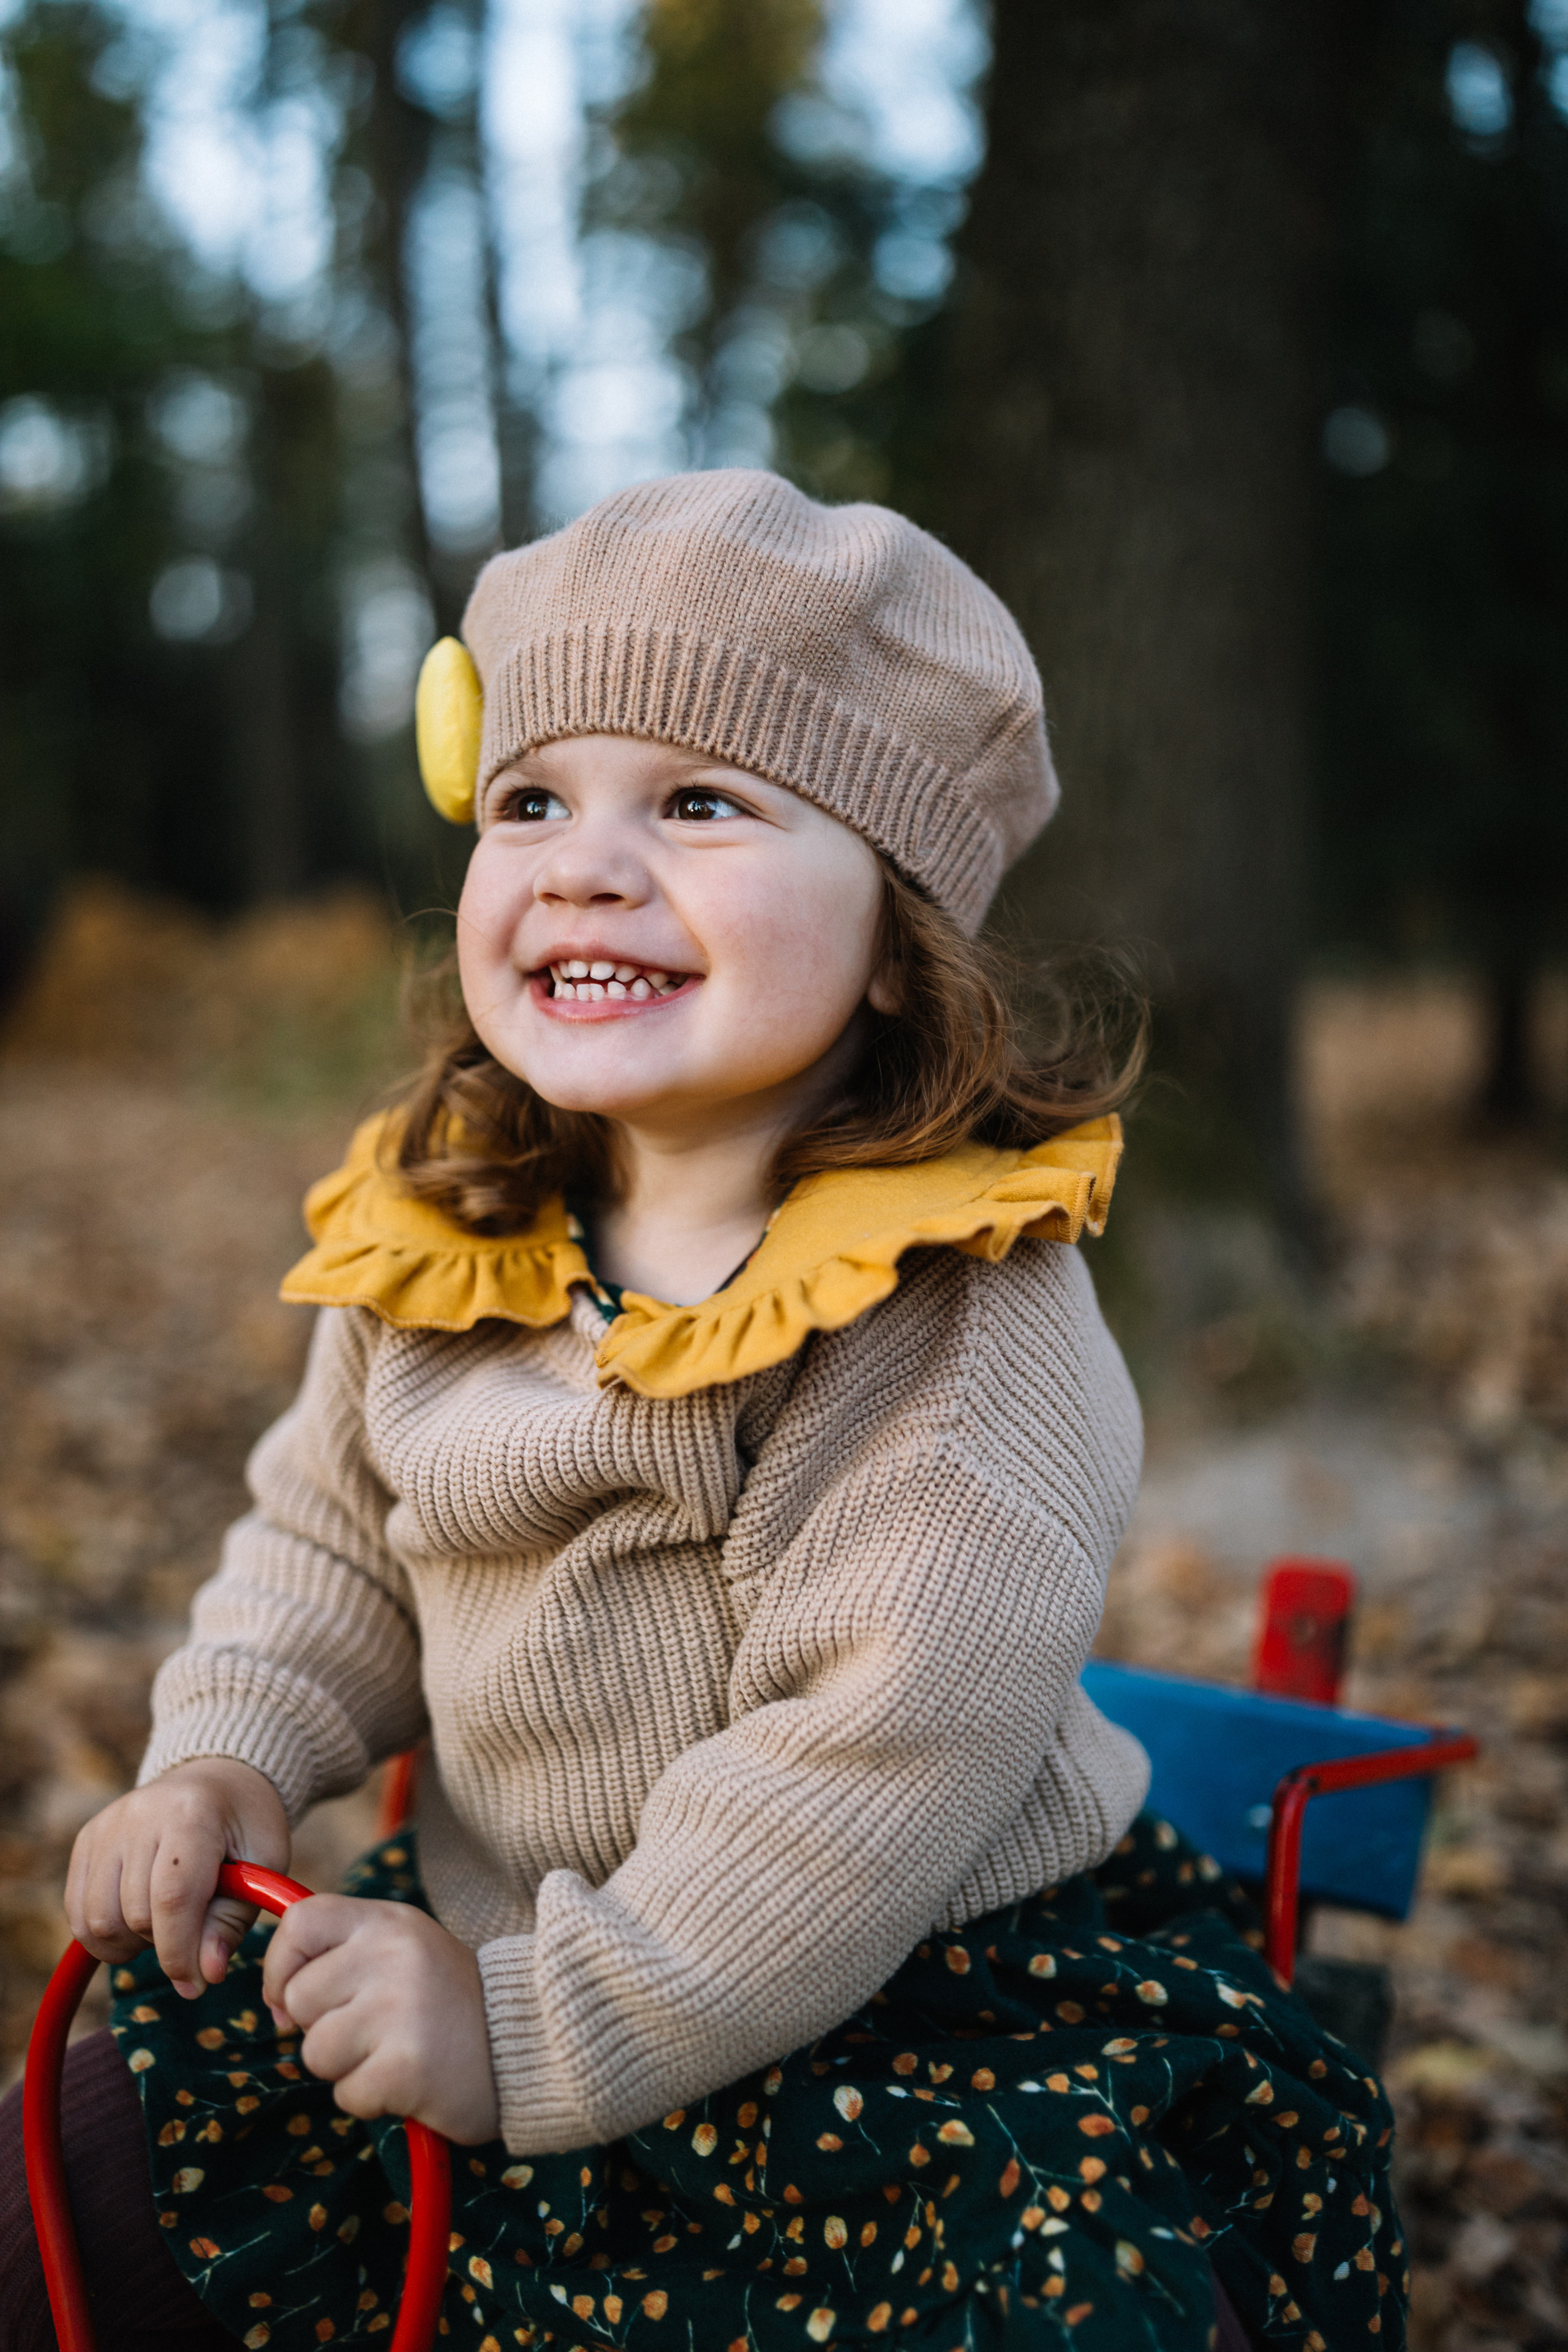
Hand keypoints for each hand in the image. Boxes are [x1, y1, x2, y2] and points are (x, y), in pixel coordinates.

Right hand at [65, 1759, 289, 1998]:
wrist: (218, 1782)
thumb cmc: (246, 1828)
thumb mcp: (264, 1866)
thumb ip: (231, 1921)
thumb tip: (204, 1975)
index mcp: (192, 1813)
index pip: (172, 1898)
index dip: (180, 1952)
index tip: (196, 1984)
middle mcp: (140, 1813)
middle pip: (134, 1914)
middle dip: (164, 1944)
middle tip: (192, 1934)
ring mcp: (106, 1825)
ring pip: (97, 1921)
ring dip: (130, 1943)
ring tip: (164, 1925)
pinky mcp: (86, 1840)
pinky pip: (77, 1913)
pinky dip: (104, 1936)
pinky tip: (136, 1921)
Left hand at [262, 1896, 499, 2144]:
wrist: (533, 2042)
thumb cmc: (451, 2001)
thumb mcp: (405, 1949)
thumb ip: (345, 1954)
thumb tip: (276, 1997)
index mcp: (388, 1921)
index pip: (300, 1923)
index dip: (280, 1965)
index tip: (292, 1997)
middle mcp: (392, 1955)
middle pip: (298, 1998)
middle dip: (322, 2025)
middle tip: (373, 2029)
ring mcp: (400, 2010)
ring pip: (315, 2052)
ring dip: (346, 2066)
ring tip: (395, 2052)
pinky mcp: (407, 2066)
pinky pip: (347, 2094)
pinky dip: (372, 2098)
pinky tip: (410, 2080)